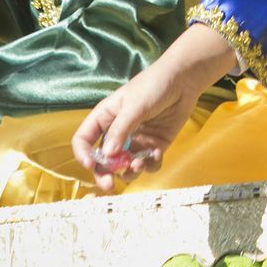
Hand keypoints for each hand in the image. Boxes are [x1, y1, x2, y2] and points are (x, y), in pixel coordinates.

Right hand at [71, 24, 236, 193]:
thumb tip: (107, 155)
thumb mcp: (134, 105)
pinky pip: (148, 165)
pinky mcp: (153, 146)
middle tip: (110, 186)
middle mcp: (118, 133)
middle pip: (103, 161)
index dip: (83, 154)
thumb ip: (120, 130)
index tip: (90, 165)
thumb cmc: (154, 85)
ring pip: (125, 167)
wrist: (184, 80)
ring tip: (139, 164)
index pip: (84, 139)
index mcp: (105, 118)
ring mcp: (136, 141)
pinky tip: (157, 153)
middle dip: (104, 175)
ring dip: (130, 171)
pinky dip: (150, 165)